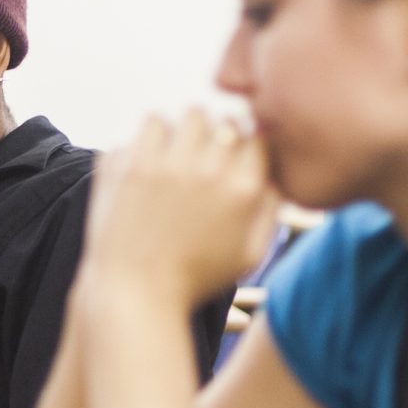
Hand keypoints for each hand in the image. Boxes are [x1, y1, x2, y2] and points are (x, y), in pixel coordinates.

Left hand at [85, 109, 277, 309]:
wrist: (136, 294)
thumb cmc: (196, 279)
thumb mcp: (250, 254)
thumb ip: (272, 209)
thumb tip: (277, 169)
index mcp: (244, 189)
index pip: (258, 135)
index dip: (247, 144)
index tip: (233, 159)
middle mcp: (209, 170)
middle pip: (225, 120)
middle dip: (218, 135)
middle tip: (203, 157)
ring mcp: (166, 164)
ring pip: (188, 114)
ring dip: (185, 130)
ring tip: (175, 155)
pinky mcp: (130, 164)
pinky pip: (150, 123)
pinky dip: (151, 136)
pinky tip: (149, 160)